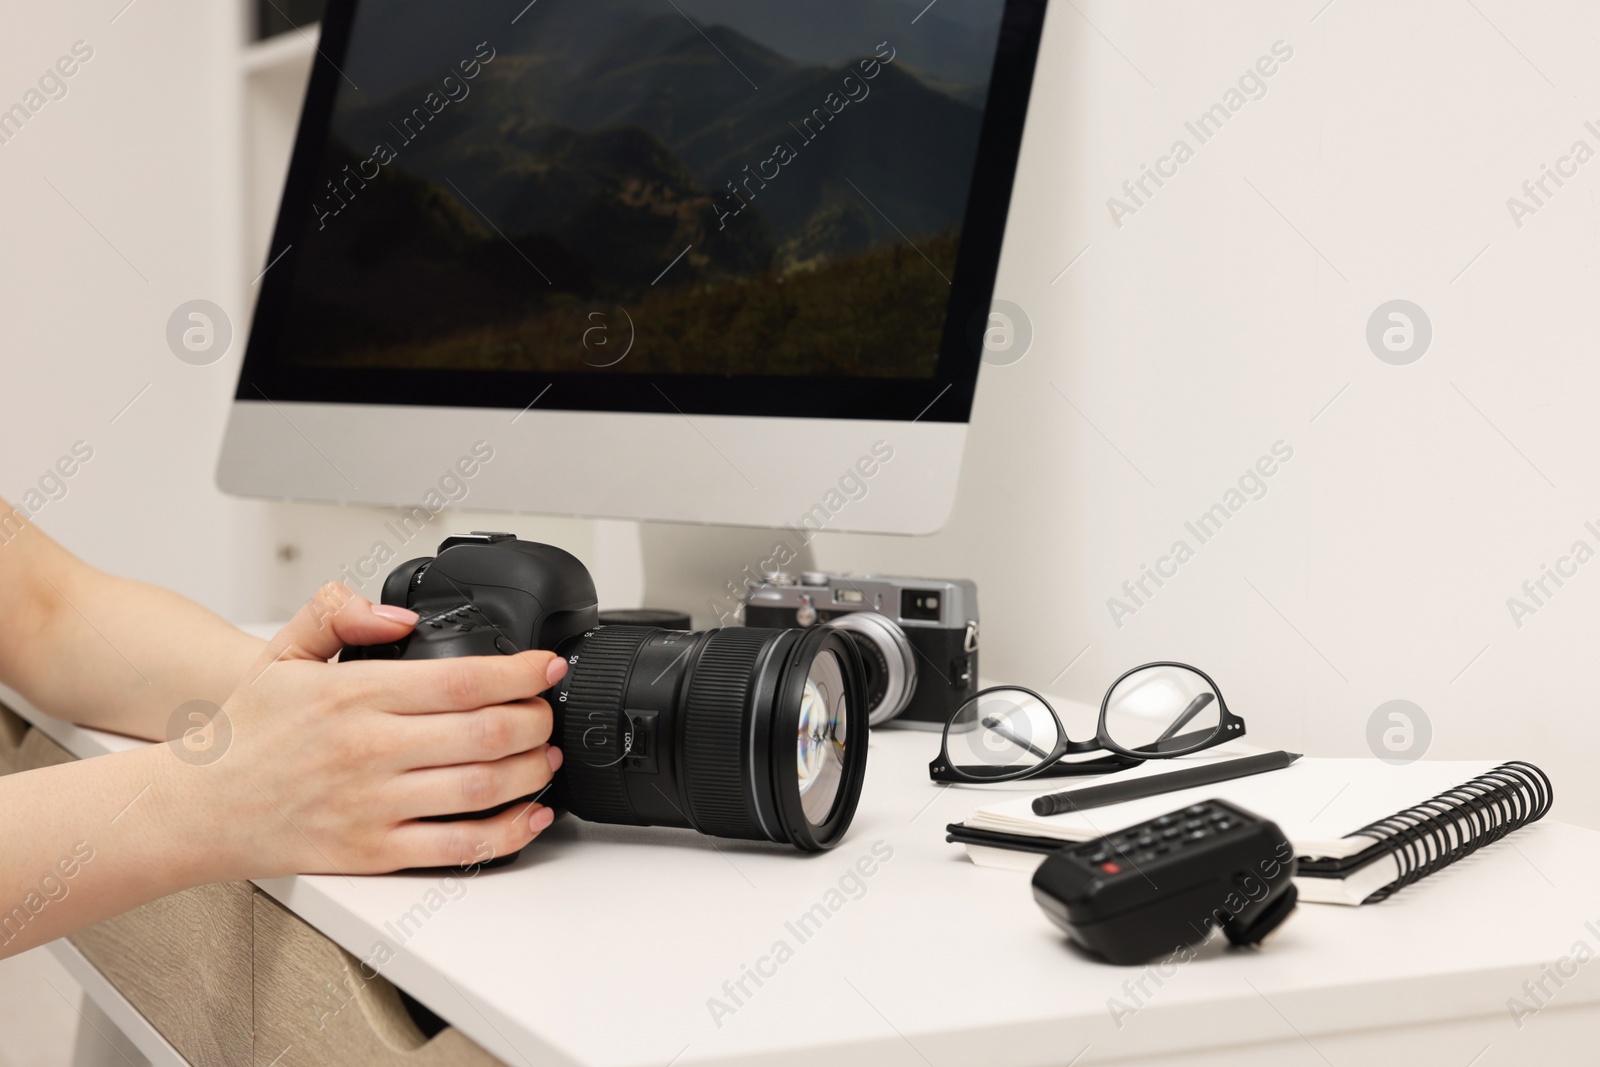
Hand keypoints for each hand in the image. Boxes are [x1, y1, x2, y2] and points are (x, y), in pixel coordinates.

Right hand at [171, 584, 566, 879]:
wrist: (195, 807)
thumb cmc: (244, 734)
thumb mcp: (282, 652)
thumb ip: (337, 611)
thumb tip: (398, 613)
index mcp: (354, 694)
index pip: (462, 679)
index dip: (521, 673)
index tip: (546, 667)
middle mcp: (369, 749)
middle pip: (487, 733)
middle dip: (537, 721)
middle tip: (547, 713)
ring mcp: (373, 804)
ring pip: (483, 788)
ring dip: (533, 772)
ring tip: (546, 757)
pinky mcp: (373, 853)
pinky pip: (459, 846)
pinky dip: (508, 832)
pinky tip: (530, 816)